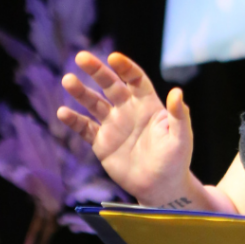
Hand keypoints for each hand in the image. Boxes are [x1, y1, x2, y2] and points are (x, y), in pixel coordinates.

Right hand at [57, 51, 192, 205]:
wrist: (161, 186)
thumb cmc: (176, 159)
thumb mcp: (181, 136)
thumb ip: (179, 114)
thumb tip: (177, 91)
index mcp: (148, 105)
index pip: (135, 80)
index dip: (125, 68)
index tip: (114, 58)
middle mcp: (128, 111)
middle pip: (111, 85)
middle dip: (97, 71)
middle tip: (81, 57)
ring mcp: (114, 126)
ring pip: (94, 103)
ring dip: (81, 92)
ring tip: (68, 80)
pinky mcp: (102, 143)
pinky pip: (85, 128)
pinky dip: (74, 121)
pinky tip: (63, 112)